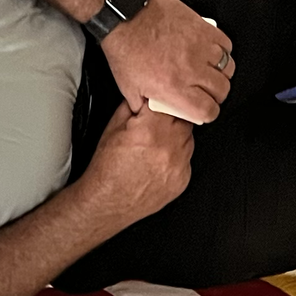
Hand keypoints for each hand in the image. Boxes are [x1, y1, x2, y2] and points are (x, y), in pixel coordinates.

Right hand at [77, 103, 192, 226]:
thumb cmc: (107, 169)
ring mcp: (178, 165)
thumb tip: (146, 93)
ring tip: (155, 147)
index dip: (163, 101)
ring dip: (176, 138)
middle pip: (184, 118)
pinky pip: (187, 159)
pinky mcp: (183, 179)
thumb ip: (133, 105)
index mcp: (151, 129)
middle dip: (171, 119)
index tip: (157, 105)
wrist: (108, 202)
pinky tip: (159, 162)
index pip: (170, 101)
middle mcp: (169, 146)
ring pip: (189, 138)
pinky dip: (177, 158)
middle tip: (155, 127)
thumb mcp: (113, 127)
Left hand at [101, 0, 233, 124]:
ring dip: (221, 73)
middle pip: (222, 90)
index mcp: (174, 88)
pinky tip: (212, 53)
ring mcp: (200, 47)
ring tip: (211, 72)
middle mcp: (191, 69)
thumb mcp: (128, 88)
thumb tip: (153, 110)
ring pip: (227, 68)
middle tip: (207, 92)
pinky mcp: (203, 28)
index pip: (208, 110)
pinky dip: (223, 52)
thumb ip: (144, 104)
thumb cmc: (125, 48)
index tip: (204, 109)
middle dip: (216, 95)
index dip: (208, 113)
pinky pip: (226, 45)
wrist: (125, 15)